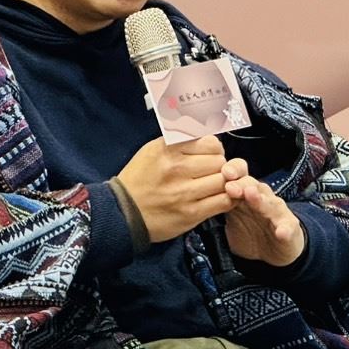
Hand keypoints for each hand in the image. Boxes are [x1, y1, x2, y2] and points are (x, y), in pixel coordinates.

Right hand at [115, 136, 249, 241]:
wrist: (122, 212)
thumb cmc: (139, 180)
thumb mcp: (153, 150)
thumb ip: (180, 141)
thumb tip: (207, 135)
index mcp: (168, 149)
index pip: (211, 143)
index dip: (214, 149)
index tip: (209, 155)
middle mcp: (177, 168)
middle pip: (219, 161)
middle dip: (219, 166)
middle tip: (210, 172)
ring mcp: (184, 192)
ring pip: (224, 181)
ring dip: (222, 183)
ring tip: (212, 185)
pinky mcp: (191, 213)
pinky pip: (223, 202)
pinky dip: (226, 199)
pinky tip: (217, 198)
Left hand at [223, 177, 305, 266]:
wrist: (275, 248)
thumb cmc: (249, 229)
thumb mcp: (229, 216)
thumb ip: (214, 204)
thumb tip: (187, 193)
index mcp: (244, 193)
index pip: (238, 176)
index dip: (230, 171)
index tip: (220, 171)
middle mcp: (261, 198)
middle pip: (253, 184)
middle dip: (242, 182)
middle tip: (231, 183)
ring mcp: (276, 212)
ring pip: (270, 202)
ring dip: (261, 199)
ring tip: (252, 197)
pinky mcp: (289, 229)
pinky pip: (288, 229)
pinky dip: (285, 230)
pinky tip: (281, 231)